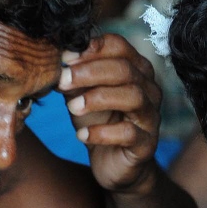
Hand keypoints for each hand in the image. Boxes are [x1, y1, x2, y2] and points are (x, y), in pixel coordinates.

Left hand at [61, 34, 162, 194]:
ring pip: (133, 96)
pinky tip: (82, 136)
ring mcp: (151, 116)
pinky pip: (129, 133)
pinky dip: (102, 133)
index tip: (64, 57)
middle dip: (89, 72)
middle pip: (125, 69)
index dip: (92, 48)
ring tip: (71, 108)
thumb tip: (55, 58)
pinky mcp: (147, 143)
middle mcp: (149, 88)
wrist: (112, 161)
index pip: (119, 46)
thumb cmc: (99, 120)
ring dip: (97, 99)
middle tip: (62, 80)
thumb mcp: (82, 93)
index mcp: (135, 69)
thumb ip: (74, 75)